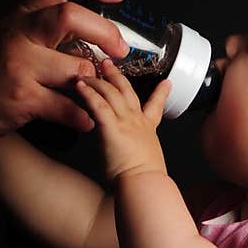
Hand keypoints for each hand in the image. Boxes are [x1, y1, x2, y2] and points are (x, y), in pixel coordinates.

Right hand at [0, 0, 134, 142]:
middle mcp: (21, 34)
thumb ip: (44, 29)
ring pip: (74, 67)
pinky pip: (66, 107)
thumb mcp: (10, 33)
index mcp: (21, 15)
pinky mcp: (22, 99)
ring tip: (102, 90)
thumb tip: (91, 32)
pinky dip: (83, 116)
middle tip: (120, 49)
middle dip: (104, 32)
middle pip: (69, 17)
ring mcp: (21, 67)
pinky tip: (87, 119)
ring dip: (96, 81)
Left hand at [73, 59, 171, 183]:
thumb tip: (136, 161)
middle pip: (127, 91)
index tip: (166, 83)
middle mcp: (137, 121)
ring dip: (98, 81)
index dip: (161, 93)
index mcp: (147, 130)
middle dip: (117, 75)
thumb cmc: (145, 181)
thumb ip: (141, 154)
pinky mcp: (112, 128)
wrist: (144, 184)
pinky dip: (89, 94)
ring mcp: (125, 122)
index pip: (156, 106)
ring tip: (87, 73)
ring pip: (111, 93)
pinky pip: (99, 105)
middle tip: (108, 63)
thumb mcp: (149, 162)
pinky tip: (80, 87)